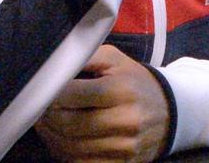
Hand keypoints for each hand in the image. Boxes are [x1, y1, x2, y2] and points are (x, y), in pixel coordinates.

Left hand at [35, 45, 169, 161]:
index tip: (43, 90)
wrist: (170, 112)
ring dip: (51, 137)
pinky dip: (65, 153)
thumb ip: (85, 56)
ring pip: (71, 148)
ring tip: (45, 124)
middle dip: (47, 117)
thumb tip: (55, 64)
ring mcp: (124, 147)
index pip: (72, 95)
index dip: (51, 94)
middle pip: (69, 125)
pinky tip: (60, 140)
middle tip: (39, 109)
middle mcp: (124, 121)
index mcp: (121, 90)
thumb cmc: (134, 81)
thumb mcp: (114, 59)